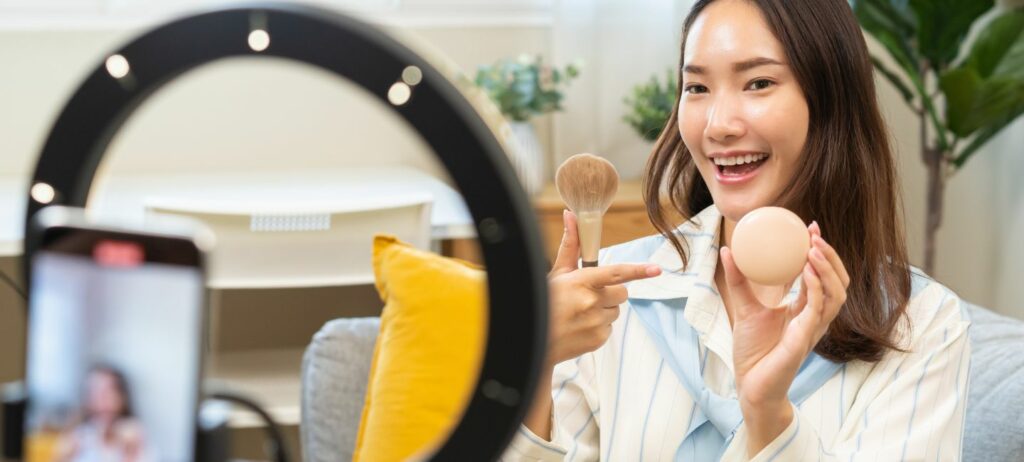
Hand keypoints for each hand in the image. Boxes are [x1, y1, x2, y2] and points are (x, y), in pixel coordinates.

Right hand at [545, 210, 661, 367]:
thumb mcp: (557, 272)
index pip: (616, 273)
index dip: (638, 270)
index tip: (655, 269)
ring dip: (604, 309)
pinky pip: (609, 328)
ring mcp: (595, 323)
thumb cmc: (545, 301)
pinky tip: (580, 325)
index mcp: (581, 282)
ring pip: (616, 310)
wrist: (533, 337)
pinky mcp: (598, 339)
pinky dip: (598, 326)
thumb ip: (571, 245)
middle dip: (611, 292)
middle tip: (590, 295)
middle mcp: (590, 303)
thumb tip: (571, 216)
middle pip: (622, 293)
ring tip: (580, 312)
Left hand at [720, 222, 849, 407]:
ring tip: (814, 248)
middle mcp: (814, 317)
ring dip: (828, 268)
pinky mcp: (806, 339)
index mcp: (804, 309)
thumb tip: (728, 249)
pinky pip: (819, 310)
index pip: (820, 274)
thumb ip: (738, 279)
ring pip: (837, 294)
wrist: (750, 384)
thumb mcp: (743, 307)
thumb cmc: (752, 351)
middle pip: (838, 281)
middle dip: (830, 255)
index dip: (819, 250)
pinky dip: (817, 288)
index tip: (811, 226)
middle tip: (814, 233)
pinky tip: (807, 270)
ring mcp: (813, 328)